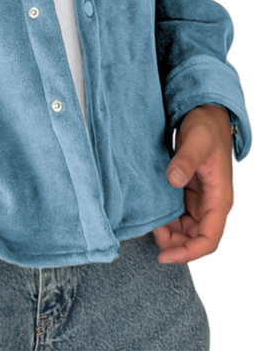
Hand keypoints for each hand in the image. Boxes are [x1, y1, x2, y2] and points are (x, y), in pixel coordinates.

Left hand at [153, 104, 232, 263]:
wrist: (205, 113)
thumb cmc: (206, 127)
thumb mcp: (196, 141)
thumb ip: (185, 160)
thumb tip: (173, 180)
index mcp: (219, 198)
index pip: (209, 238)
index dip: (188, 252)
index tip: (164, 255)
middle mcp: (211, 202)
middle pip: (196, 238)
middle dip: (175, 244)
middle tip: (150, 235)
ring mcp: (199, 198)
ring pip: (186, 228)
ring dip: (169, 233)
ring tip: (148, 225)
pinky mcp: (188, 190)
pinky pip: (179, 214)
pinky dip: (166, 219)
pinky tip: (151, 215)